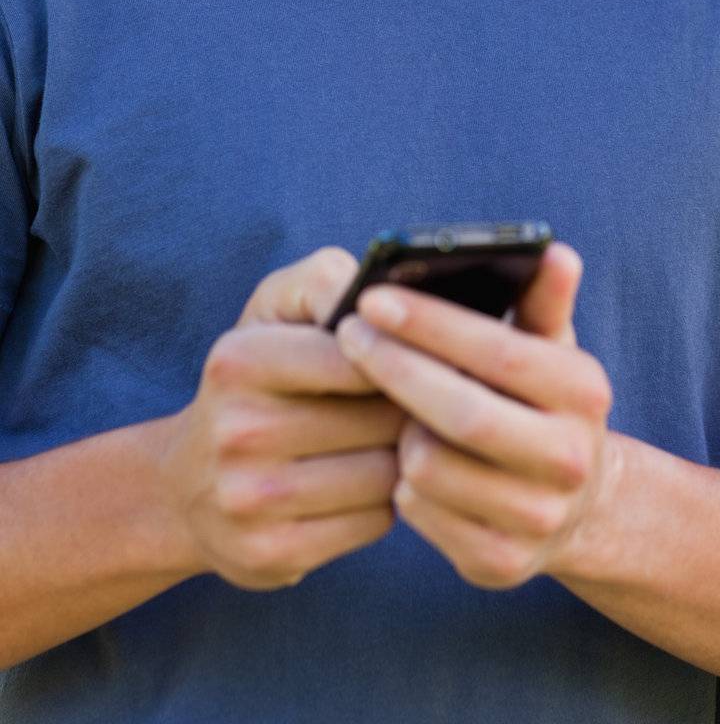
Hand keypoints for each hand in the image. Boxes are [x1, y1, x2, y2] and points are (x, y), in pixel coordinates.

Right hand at [158, 247, 405, 590]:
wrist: (184, 488)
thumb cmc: (255, 381)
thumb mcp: (273, 311)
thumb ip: (325, 280)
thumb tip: (381, 293)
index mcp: (240, 360)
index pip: (359, 355)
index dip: (400, 354)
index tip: (417, 353)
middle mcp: (238, 431)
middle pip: (381, 418)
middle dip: (408, 407)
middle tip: (419, 400)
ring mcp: (250, 500)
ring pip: (385, 474)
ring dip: (401, 457)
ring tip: (390, 441)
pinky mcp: (271, 555)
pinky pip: (373, 523)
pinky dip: (384, 503)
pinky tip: (366, 485)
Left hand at [335, 242, 617, 590]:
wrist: (572, 504)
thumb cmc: (538, 398)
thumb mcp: (548, 344)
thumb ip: (543, 297)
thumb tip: (556, 250)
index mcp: (584, 391)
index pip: (498, 350)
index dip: (430, 323)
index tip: (372, 297)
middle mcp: (570, 458)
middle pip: (461, 413)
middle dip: (395, 367)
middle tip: (347, 333)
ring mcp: (537, 516)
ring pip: (429, 466)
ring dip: (396, 429)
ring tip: (387, 401)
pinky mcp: (499, 562)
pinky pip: (419, 511)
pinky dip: (400, 479)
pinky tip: (404, 455)